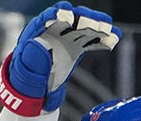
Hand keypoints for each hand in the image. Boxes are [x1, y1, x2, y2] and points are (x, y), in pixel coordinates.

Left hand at [0, 2, 119, 115]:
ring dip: (97, 27)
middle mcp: (52, 32)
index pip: (45, 19)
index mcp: (36, 34)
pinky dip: (101, 40)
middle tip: (95, 21)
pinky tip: (113, 39)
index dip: (55, 13)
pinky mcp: (76, 47)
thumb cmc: (28, 78)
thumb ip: (34, 59)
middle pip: (68, 19)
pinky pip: (90, 41)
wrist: (37, 89)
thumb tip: (41, 46)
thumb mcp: (27, 70)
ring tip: (110, 30)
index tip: (65, 11)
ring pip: (83, 29)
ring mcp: (66, 39)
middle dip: (82, 18)